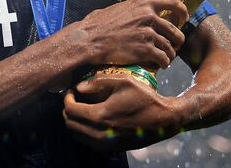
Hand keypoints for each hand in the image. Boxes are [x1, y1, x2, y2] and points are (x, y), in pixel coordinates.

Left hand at [63, 74, 181, 151]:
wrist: (164, 120)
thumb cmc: (145, 98)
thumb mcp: (123, 82)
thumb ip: (98, 82)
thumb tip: (79, 86)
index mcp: (100, 116)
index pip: (70, 110)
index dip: (67, 98)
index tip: (71, 91)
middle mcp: (99, 134)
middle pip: (70, 124)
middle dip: (68, 109)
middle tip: (75, 98)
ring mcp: (105, 144)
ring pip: (77, 135)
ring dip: (75, 121)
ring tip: (83, 107)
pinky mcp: (111, 148)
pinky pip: (88, 141)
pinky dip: (84, 130)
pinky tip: (93, 118)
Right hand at [74, 0, 187, 68]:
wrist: (89, 39)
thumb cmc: (99, 24)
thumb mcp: (120, 8)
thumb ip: (135, 10)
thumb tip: (142, 11)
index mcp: (144, 3)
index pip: (173, 2)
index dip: (182, 11)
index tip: (184, 18)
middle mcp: (149, 16)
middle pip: (175, 30)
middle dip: (177, 41)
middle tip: (174, 46)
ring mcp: (148, 33)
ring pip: (170, 46)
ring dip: (170, 54)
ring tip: (165, 58)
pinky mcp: (145, 49)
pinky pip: (163, 58)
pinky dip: (164, 63)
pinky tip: (160, 65)